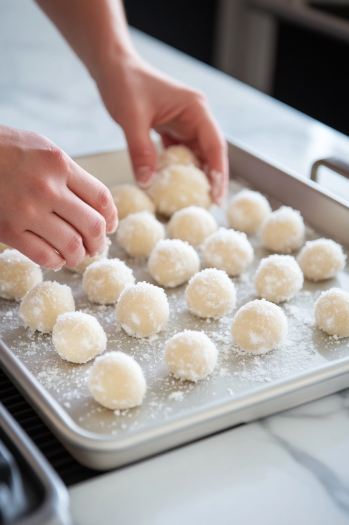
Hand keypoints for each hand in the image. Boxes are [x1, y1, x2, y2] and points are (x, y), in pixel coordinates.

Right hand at [0, 125, 116, 269]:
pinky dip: (56, 262)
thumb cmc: (7, 150)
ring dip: (80, 256)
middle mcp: (47, 188)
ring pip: (71, 245)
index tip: (110, 226)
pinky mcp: (9, 230)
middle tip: (97, 246)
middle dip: (99, 242)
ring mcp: (27, 211)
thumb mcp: (44, 149)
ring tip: (78, 255)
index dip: (111, 217)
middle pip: (92, 225)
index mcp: (59, 164)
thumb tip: (97, 206)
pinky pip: (44, 256)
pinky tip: (57, 258)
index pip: (101, 198)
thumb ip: (70, 174)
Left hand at [97, 55, 227, 204]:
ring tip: (191, 201)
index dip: (218, 173)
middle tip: (207, 207)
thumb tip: (147, 183)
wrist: (112, 67)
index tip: (217, 198)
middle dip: (210, 180)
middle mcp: (195, 117)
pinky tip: (172, 186)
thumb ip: (141, 150)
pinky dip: (177, 170)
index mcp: (195, 109)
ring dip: (194, 177)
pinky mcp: (172, 129)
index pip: (215, 145)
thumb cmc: (124, 83)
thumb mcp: (131, 117)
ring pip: (196, 156)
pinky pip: (179, 154)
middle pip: (210, 153)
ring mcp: (184, 123)